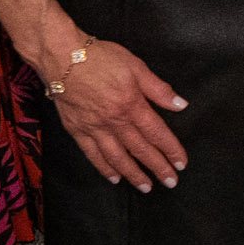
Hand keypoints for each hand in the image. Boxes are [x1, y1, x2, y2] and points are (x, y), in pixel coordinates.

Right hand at [39, 35, 188, 187]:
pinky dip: (104, 168)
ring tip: (146, 187)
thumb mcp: (136, 67)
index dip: (171, 150)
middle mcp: (113, 121)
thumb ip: (158, 89)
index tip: (181, 164)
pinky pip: (92, 154)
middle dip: (157, 167)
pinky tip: (113, 177)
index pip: (157, 133)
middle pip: (140, 150)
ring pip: (116, 158)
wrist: (61, 57)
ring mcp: (93, 128)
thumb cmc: (100, 58)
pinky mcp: (76, 130)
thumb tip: (180, 105)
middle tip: (171, 182)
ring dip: (132, 174)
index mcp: (131, 105)